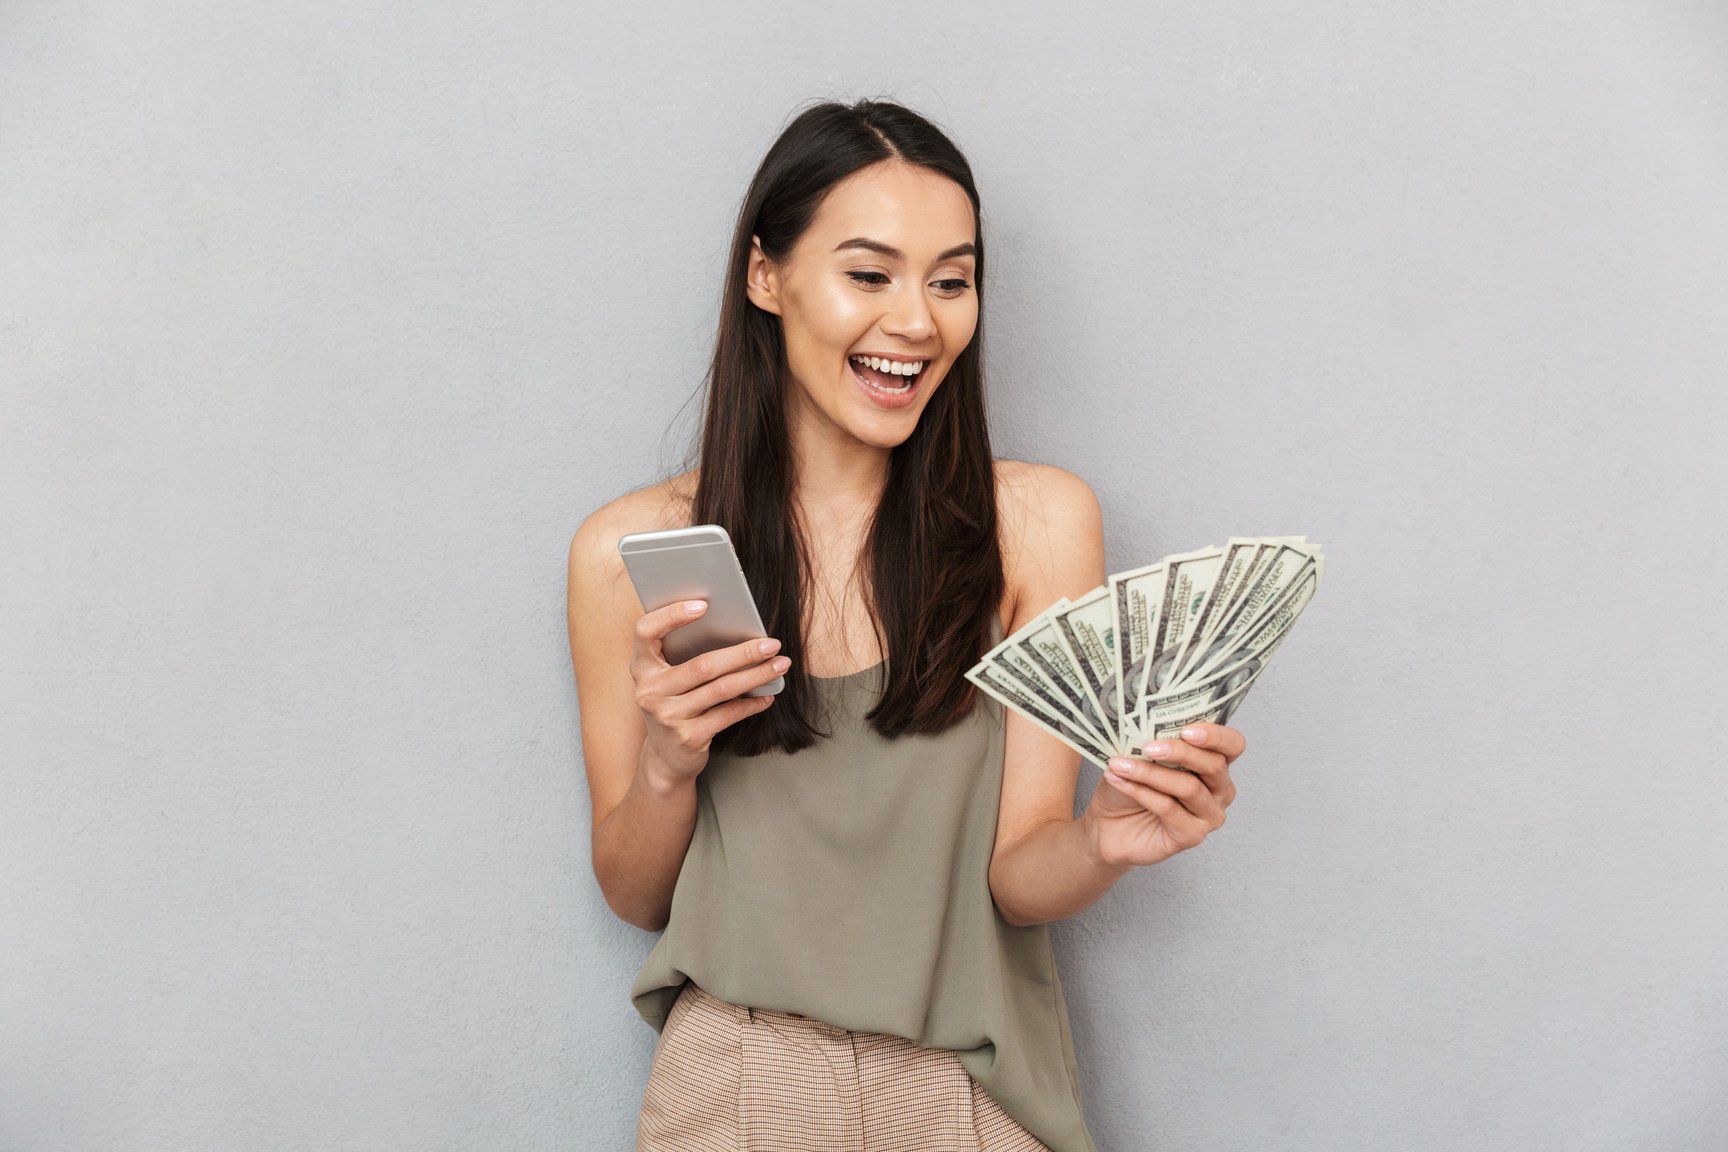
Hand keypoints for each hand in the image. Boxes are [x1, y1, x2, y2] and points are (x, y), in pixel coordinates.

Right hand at [630, 599, 789, 786]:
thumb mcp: (668, 681)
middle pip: (702, 665)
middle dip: (743, 653)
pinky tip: (767, 696)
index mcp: (641, 668)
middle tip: (771, 643)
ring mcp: (668, 716)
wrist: (666, 759)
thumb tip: (737, 630)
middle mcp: (649, 691)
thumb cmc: (674, 706)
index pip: (646, 632)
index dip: (671, 615)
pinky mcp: (688, 737)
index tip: (704, 605)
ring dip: (756, 675)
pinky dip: (752, 704)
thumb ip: (684, 656)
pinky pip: (728, 714)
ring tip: (780, 665)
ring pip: (721, 689)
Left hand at [1083, 723, 1243, 868]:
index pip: (1232, 744)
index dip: (1215, 735)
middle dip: (1180, 752)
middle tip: (1148, 746)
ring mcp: (1209, 815)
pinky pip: (1169, 808)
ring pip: (1189, 787)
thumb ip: (1154, 738)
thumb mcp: (1140, 755)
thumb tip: (1147, 720)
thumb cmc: (1130, 785)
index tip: (1186, 729)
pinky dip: (1140, 792)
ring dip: (1151, 773)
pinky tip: (1119, 780)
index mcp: (1215, 763)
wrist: (1107, 824)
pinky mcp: (1192, 835)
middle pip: (1214, 765)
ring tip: (1120, 764)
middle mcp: (1220, 790)